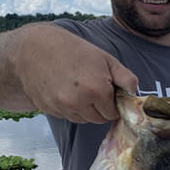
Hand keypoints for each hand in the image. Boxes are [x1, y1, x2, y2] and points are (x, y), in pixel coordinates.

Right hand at [19, 33, 137, 123]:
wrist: (34, 50)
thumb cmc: (72, 50)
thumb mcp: (104, 58)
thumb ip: (125, 77)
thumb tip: (134, 93)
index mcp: (97, 89)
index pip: (113, 113)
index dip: (112, 103)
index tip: (107, 91)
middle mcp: (80, 103)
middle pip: (98, 119)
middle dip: (100, 108)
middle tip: (94, 89)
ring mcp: (63, 108)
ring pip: (83, 119)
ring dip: (85, 109)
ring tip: (79, 88)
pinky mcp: (50, 110)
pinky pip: (68, 116)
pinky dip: (70, 109)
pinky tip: (65, 91)